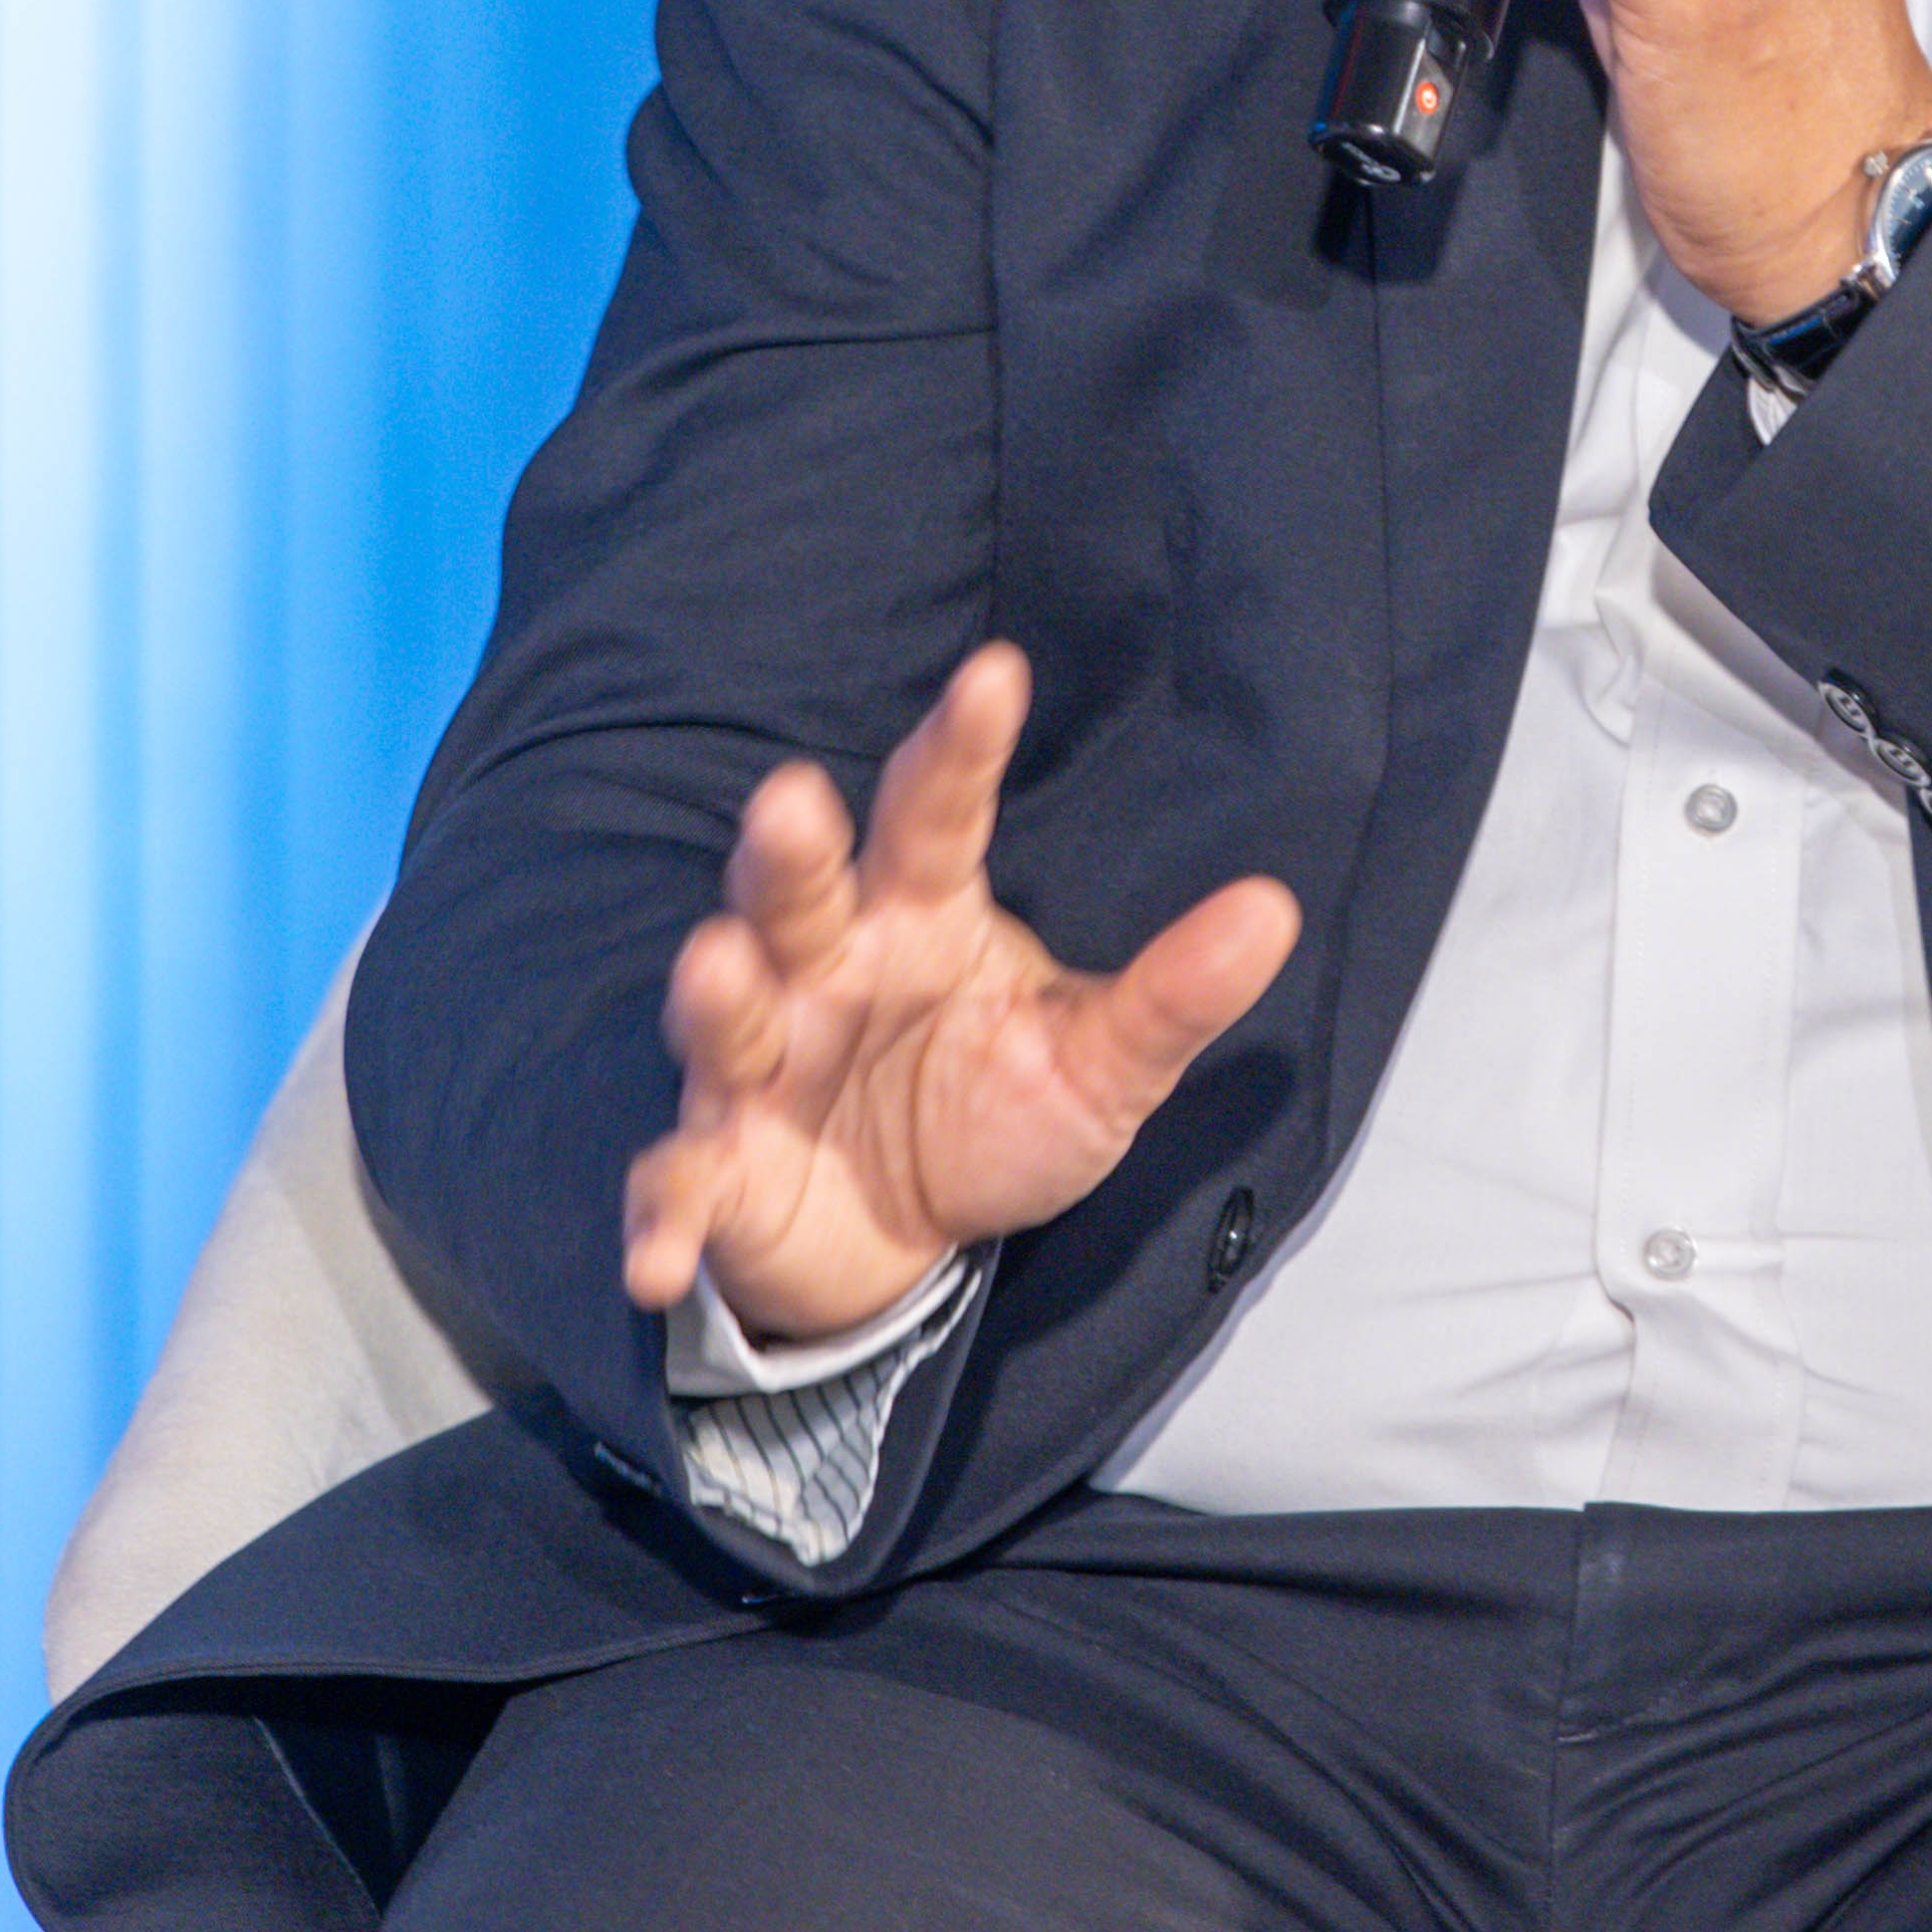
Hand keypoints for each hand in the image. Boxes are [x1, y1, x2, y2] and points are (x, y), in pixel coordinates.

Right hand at [627, 643, 1302, 1347]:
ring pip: (726, 1015)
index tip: (996, 673)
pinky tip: (657, 1257)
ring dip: (714, 995)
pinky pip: (680, 1184)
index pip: (935, 817)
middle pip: (796, 892)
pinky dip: (663, 1216)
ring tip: (716, 966)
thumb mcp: (1099, 1064)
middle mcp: (824, 971)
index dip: (958, 748)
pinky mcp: (719, 1170)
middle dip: (789, 851)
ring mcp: (759, 1069)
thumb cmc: (990, 1116)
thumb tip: (1275, 908)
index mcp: (919, 921)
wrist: (897, 1241)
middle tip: (792, 799)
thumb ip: (1172, 994)